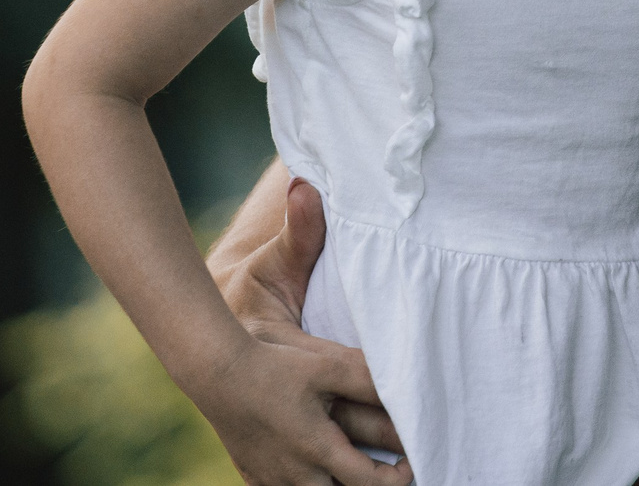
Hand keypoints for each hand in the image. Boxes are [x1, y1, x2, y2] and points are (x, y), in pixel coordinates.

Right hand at [191, 330, 413, 485]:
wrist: (218, 373)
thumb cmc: (274, 367)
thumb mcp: (327, 367)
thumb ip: (368, 380)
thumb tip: (405, 389)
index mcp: (319, 450)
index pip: (370, 484)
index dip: (397, 478)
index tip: (408, 465)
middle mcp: (296, 475)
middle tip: (383, 471)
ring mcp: (271, 480)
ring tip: (349, 471)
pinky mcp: (253, 476)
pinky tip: (312, 471)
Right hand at [211, 177, 405, 457]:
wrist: (201, 358)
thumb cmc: (246, 310)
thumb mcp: (272, 273)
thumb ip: (300, 235)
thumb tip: (303, 183)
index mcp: (310, 378)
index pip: (375, 403)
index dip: (409, 419)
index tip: (437, 422)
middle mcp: (301, 434)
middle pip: (366, 472)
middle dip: (402, 473)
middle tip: (433, 461)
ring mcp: (284, 469)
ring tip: (407, 480)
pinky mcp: (269, 483)